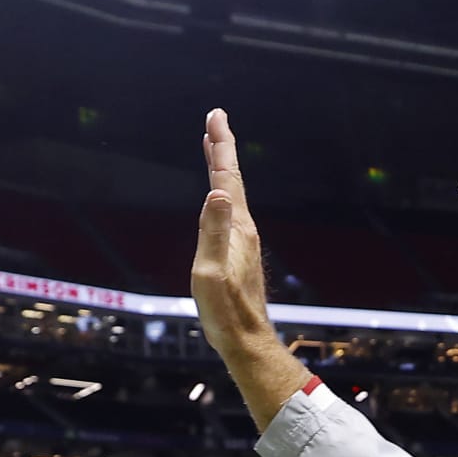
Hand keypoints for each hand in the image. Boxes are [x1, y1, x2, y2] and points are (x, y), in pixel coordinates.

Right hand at [189, 109, 280, 364]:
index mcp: (236, 228)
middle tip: (215, 120)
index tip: (216, 117)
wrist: (245, 340)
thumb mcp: (211, 272)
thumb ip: (213, 232)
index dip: (220, 146)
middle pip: (231, 180)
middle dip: (222, 149)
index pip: (226, 177)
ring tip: (213, 148)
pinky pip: (229, 210)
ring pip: (231, 194)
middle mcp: (243, 229)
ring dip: (222, 168)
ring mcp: (242, 240)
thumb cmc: (225, 312)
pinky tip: (218, 196)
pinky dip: (222, 191)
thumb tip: (217, 193)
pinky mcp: (238, 252)